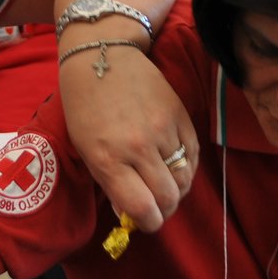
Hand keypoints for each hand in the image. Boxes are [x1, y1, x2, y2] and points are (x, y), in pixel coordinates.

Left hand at [59, 47, 197, 231]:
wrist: (102, 55)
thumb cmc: (84, 106)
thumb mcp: (85, 148)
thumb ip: (109, 182)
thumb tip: (129, 211)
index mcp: (107, 158)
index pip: (142, 208)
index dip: (148, 223)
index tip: (145, 221)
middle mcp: (138, 147)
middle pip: (168, 198)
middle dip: (164, 209)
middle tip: (156, 205)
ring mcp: (162, 130)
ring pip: (184, 179)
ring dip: (177, 189)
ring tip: (165, 184)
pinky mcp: (180, 115)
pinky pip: (193, 154)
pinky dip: (187, 167)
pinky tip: (174, 165)